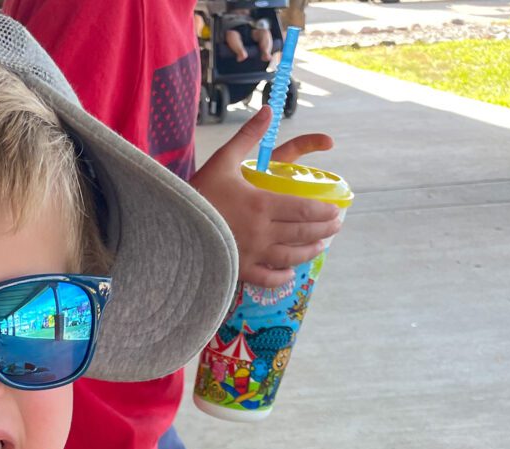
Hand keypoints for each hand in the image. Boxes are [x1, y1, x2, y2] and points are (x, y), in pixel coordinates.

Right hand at [190, 107, 341, 284]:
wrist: (173, 227)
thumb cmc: (199, 192)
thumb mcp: (224, 160)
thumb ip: (249, 136)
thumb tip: (268, 110)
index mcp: (262, 204)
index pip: (304, 209)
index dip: (324, 211)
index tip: (335, 210)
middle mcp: (262, 232)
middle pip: (302, 233)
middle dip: (324, 230)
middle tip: (336, 226)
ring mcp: (252, 254)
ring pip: (290, 256)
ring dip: (309, 251)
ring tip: (321, 246)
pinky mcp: (240, 270)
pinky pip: (267, 278)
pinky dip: (282, 277)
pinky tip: (290, 273)